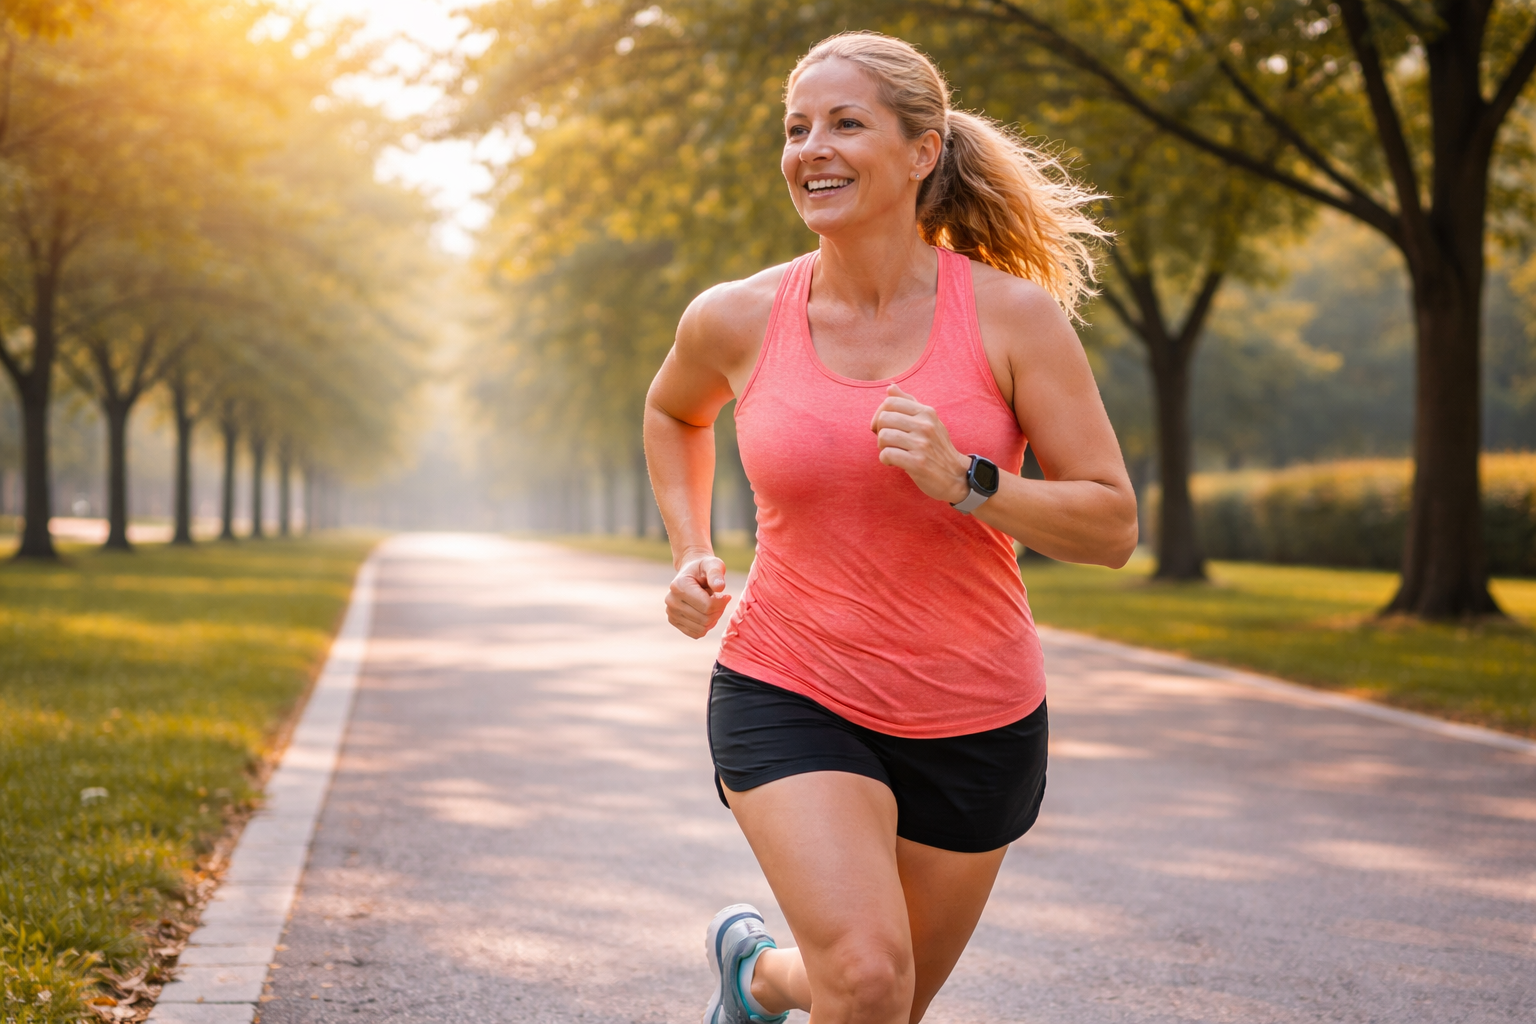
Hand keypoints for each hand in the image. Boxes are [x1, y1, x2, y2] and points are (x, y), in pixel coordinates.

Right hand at [666, 553, 730, 638]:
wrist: (691, 573)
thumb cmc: (704, 568)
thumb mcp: (713, 564)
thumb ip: (717, 573)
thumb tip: (720, 587)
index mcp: (679, 586)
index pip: (707, 606)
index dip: (721, 603)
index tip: (725, 595)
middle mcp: (671, 600)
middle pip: (705, 619)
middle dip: (718, 611)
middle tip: (719, 600)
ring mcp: (670, 612)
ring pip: (701, 629)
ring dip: (712, 619)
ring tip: (711, 604)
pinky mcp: (673, 621)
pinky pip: (696, 634)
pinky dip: (705, 626)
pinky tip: (706, 613)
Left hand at [870, 384, 969, 503]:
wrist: (956, 475)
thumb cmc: (937, 447)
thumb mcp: (928, 421)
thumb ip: (908, 403)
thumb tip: (890, 387)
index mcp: (927, 412)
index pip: (890, 402)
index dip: (880, 414)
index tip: (884, 426)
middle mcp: (925, 425)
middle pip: (884, 418)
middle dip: (879, 431)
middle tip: (887, 442)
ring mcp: (922, 444)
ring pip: (883, 436)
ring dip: (882, 446)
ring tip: (891, 452)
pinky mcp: (918, 463)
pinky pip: (887, 454)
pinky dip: (885, 459)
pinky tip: (893, 463)